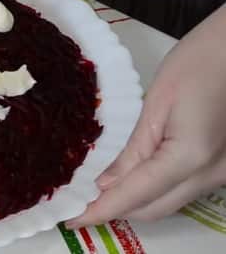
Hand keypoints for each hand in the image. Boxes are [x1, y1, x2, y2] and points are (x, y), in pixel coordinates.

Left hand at [68, 4, 225, 227]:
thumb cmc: (198, 63)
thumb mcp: (156, 104)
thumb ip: (133, 150)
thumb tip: (106, 184)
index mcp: (191, 157)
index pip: (136, 195)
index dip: (102, 211)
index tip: (72, 220)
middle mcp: (212, 175)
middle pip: (154, 208)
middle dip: (115, 210)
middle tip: (78, 203)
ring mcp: (223, 175)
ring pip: (170, 203)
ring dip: (134, 201)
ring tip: (97, 193)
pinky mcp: (224, 168)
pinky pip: (183, 190)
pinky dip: (154, 190)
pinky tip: (130, 179)